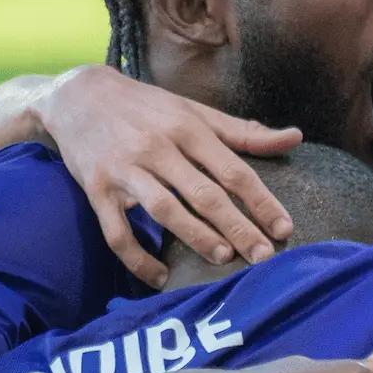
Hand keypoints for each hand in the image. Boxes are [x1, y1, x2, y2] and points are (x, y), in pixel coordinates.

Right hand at [33, 65, 301, 286]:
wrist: (77, 95)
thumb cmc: (148, 107)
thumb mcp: (195, 111)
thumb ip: (244, 131)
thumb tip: (295, 138)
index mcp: (188, 128)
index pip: (233, 171)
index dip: (261, 202)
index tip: (283, 229)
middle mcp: (158, 147)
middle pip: (204, 194)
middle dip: (237, 227)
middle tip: (263, 256)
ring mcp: (124, 169)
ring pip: (164, 210)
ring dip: (195, 237)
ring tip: (223, 258)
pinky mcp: (95, 189)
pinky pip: (116, 231)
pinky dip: (137, 258)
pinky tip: (160, 277)